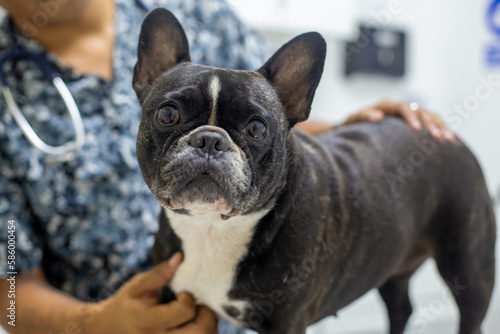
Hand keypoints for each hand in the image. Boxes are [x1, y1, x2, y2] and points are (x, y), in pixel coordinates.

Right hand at [87, 253, 216, 333]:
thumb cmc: (126, 305)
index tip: (182, 293)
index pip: (185, 311)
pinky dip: (203, 331)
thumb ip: (159, 274)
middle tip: (198, 305)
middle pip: (201, 332)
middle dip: (207, 314)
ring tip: (196, 314)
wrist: (109, 331)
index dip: (189, 298)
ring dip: (208, 324)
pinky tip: (193, 324)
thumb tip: (180, 257)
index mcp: (149, 322)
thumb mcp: (136, 287)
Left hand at [341, 99, 454, 140]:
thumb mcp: (353, 120)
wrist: (356, 126)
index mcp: (387, 104)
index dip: (411, 117)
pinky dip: (442, 128)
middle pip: (420, 111)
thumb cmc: (352, 124)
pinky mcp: (415, 120)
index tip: (416, 129)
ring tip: (449, 140)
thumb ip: (364, 116)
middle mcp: (400, 106)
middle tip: (438, 138)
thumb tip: (378, 116)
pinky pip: (432, 121)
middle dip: (430, 124)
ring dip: (441, 126)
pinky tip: (450, 139)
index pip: (403, 107)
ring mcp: (409, 112)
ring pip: (430, 115)